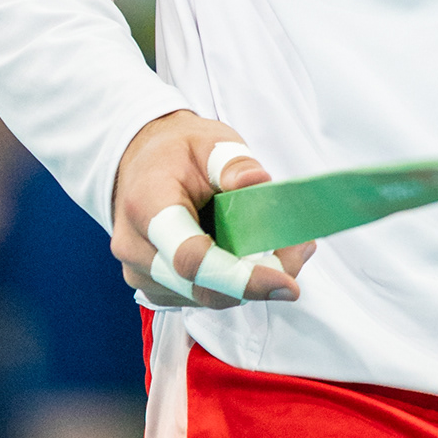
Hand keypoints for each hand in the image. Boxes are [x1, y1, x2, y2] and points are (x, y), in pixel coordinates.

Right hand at [111, 110, 314, 311]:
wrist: (141, 163)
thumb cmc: (177, 151)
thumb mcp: (209, 141)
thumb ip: (233, 162)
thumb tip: (258, 183)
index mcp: (147, 206)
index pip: (191, 258)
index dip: (240, 278)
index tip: (287, 283)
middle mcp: (136, 248)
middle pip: (203, 287)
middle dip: (259, 280)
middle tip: (301, 252)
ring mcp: (140, 274)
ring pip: (205, 297)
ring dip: (249, 282)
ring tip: (284, 246)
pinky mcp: (153, 287)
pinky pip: (200, 296)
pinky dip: (232, 283)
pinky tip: (254, 255)